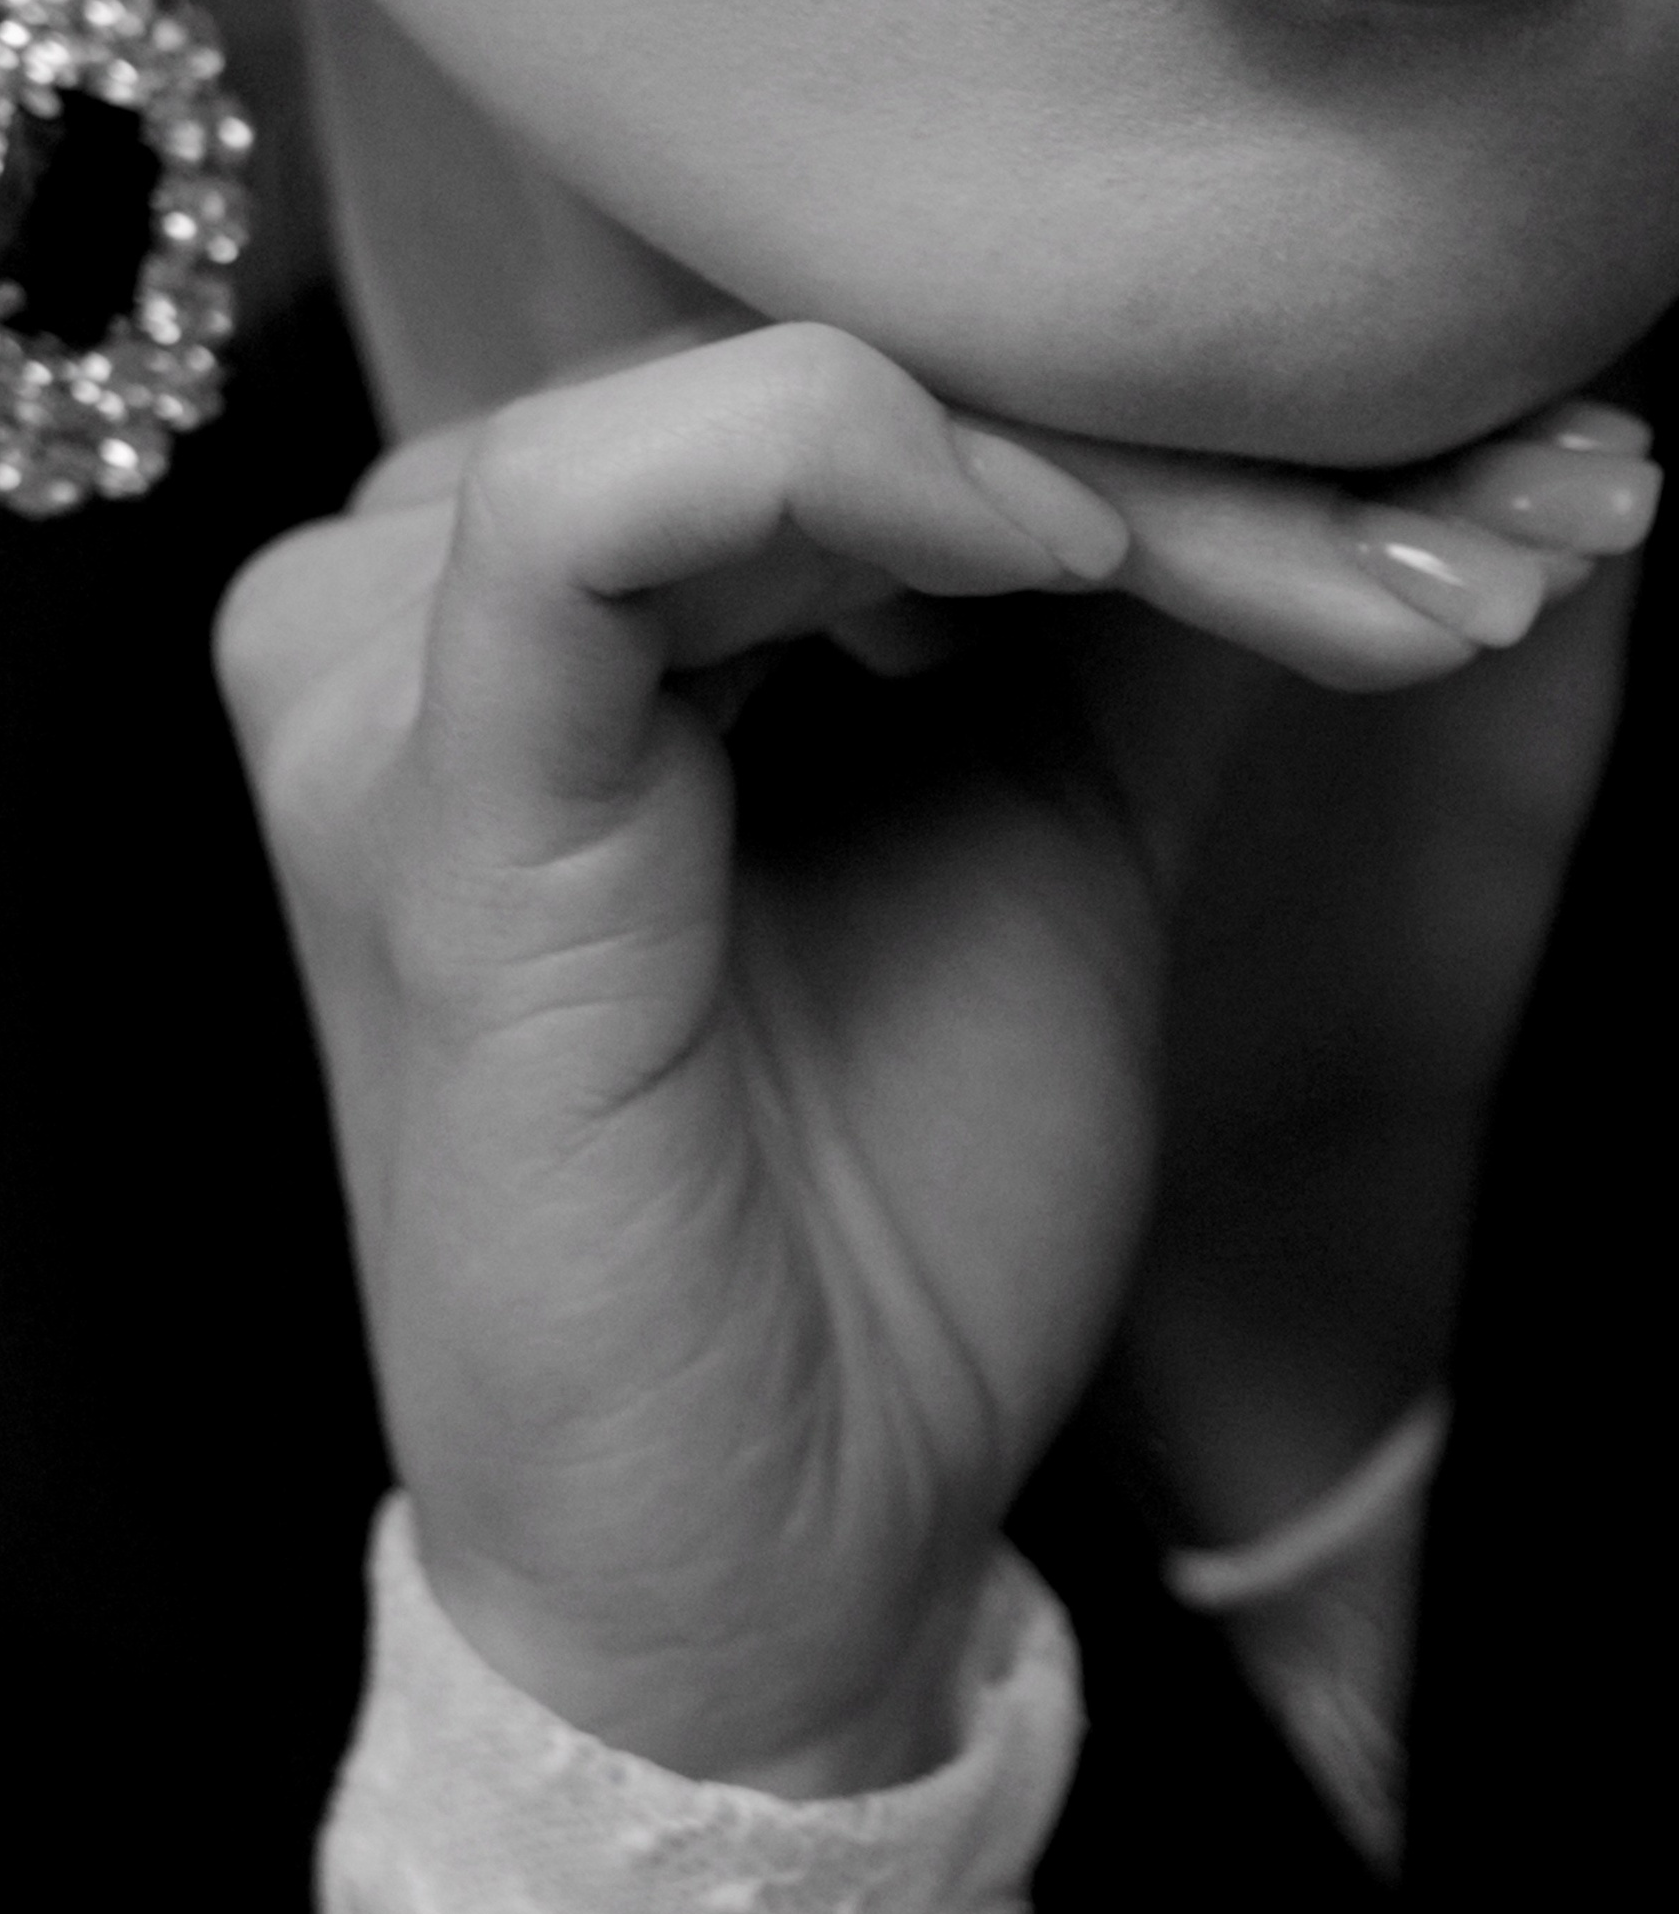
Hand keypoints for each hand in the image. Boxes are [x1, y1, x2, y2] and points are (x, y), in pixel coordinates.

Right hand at [216, 324, 1655, 1790]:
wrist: (773, 1549)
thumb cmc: (888, 1213)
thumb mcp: (1048, 818)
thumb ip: (1127, 588)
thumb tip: (1340, 382)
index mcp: (562, 589)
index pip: (874, 365)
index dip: (1186, 399)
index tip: (1525, 472)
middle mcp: (422, 588)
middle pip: (849, 368)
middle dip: (1212, 440)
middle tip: (1527, 513)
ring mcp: (387, 685)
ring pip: (778, 400)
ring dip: (1130, 477)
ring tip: (1405, 596)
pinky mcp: (413, 800)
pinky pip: (592, 516)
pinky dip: (850, 474)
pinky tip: (1071, 559)